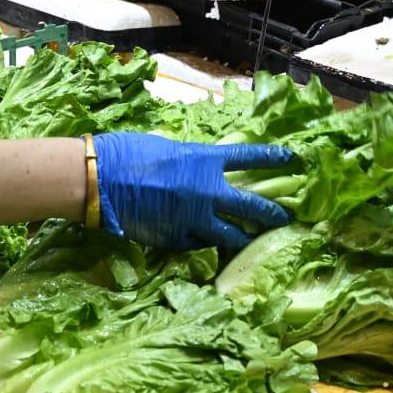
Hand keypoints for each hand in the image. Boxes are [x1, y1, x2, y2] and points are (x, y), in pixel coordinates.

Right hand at [92, 133, 292, 250]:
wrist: (99, 180)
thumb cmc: (127, 153)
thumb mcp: (167, 148)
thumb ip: (190, 160)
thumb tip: (201, 167)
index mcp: (204, 160)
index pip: (249, 158)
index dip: (273, 159)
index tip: (293, 160)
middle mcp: (206, 191)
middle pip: (250, 206)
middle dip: (271, 213)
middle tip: (285, 217)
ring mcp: (192, 219)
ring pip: (229, 236)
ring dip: (244, 238)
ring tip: (254, 241)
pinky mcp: (175, 239)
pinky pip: (197, 244)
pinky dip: (204, 243)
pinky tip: (208, 244)